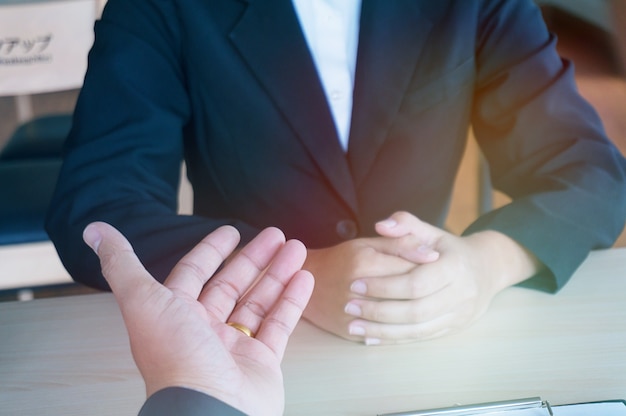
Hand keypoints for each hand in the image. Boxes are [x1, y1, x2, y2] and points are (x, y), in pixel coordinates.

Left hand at [83, 222, 313, 415]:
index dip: (212, 250)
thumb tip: (94, 230)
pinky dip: (291, 301)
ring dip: (277, 274)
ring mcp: (234, 347)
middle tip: (276, 235)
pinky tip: (304, 278)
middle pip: (232, 285)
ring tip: (296, 248)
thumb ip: (122, 264)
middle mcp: (203, 330)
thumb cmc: (175, 360)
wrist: (210, 412)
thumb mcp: (144, 301)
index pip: (195, 274)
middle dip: (254, 258)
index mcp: (175, 315)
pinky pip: (278, 325)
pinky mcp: (261, 362)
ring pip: (259, 302)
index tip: (232, 231)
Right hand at [302, 232, 438, 341]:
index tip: (439, 269)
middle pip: (407, 296)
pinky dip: (401, 330)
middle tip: (437, 289)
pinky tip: (411, 323)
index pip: (410, 269)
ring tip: (426, 305)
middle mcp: (357, 289)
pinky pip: (384, 335)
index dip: (429, 270)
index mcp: (364, 262)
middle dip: (427, 293)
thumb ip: (401, 244)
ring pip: (398, 319)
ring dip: (417, 314)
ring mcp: (352, 313)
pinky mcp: (349, 331)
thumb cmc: (341, 259)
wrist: (305, 281)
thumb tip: (432, 255)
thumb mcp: (369, 243)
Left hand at [342, 211, 539, 343]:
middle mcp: (461, 293)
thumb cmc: (449, 248)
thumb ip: (405, 224)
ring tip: (353, 326)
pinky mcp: (454, 328)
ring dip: (382, 331)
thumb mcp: (430, 231)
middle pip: (415, 310)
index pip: (415, 282)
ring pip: (417, 329)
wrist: (487, 268)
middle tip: (349, 306)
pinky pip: (421, 338)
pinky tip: (371, 338)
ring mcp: (460, 314)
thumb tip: (380, 225)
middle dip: (379, 310)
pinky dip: (394, 339)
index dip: (384, 285)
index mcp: (454, 266)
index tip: (355, 283)